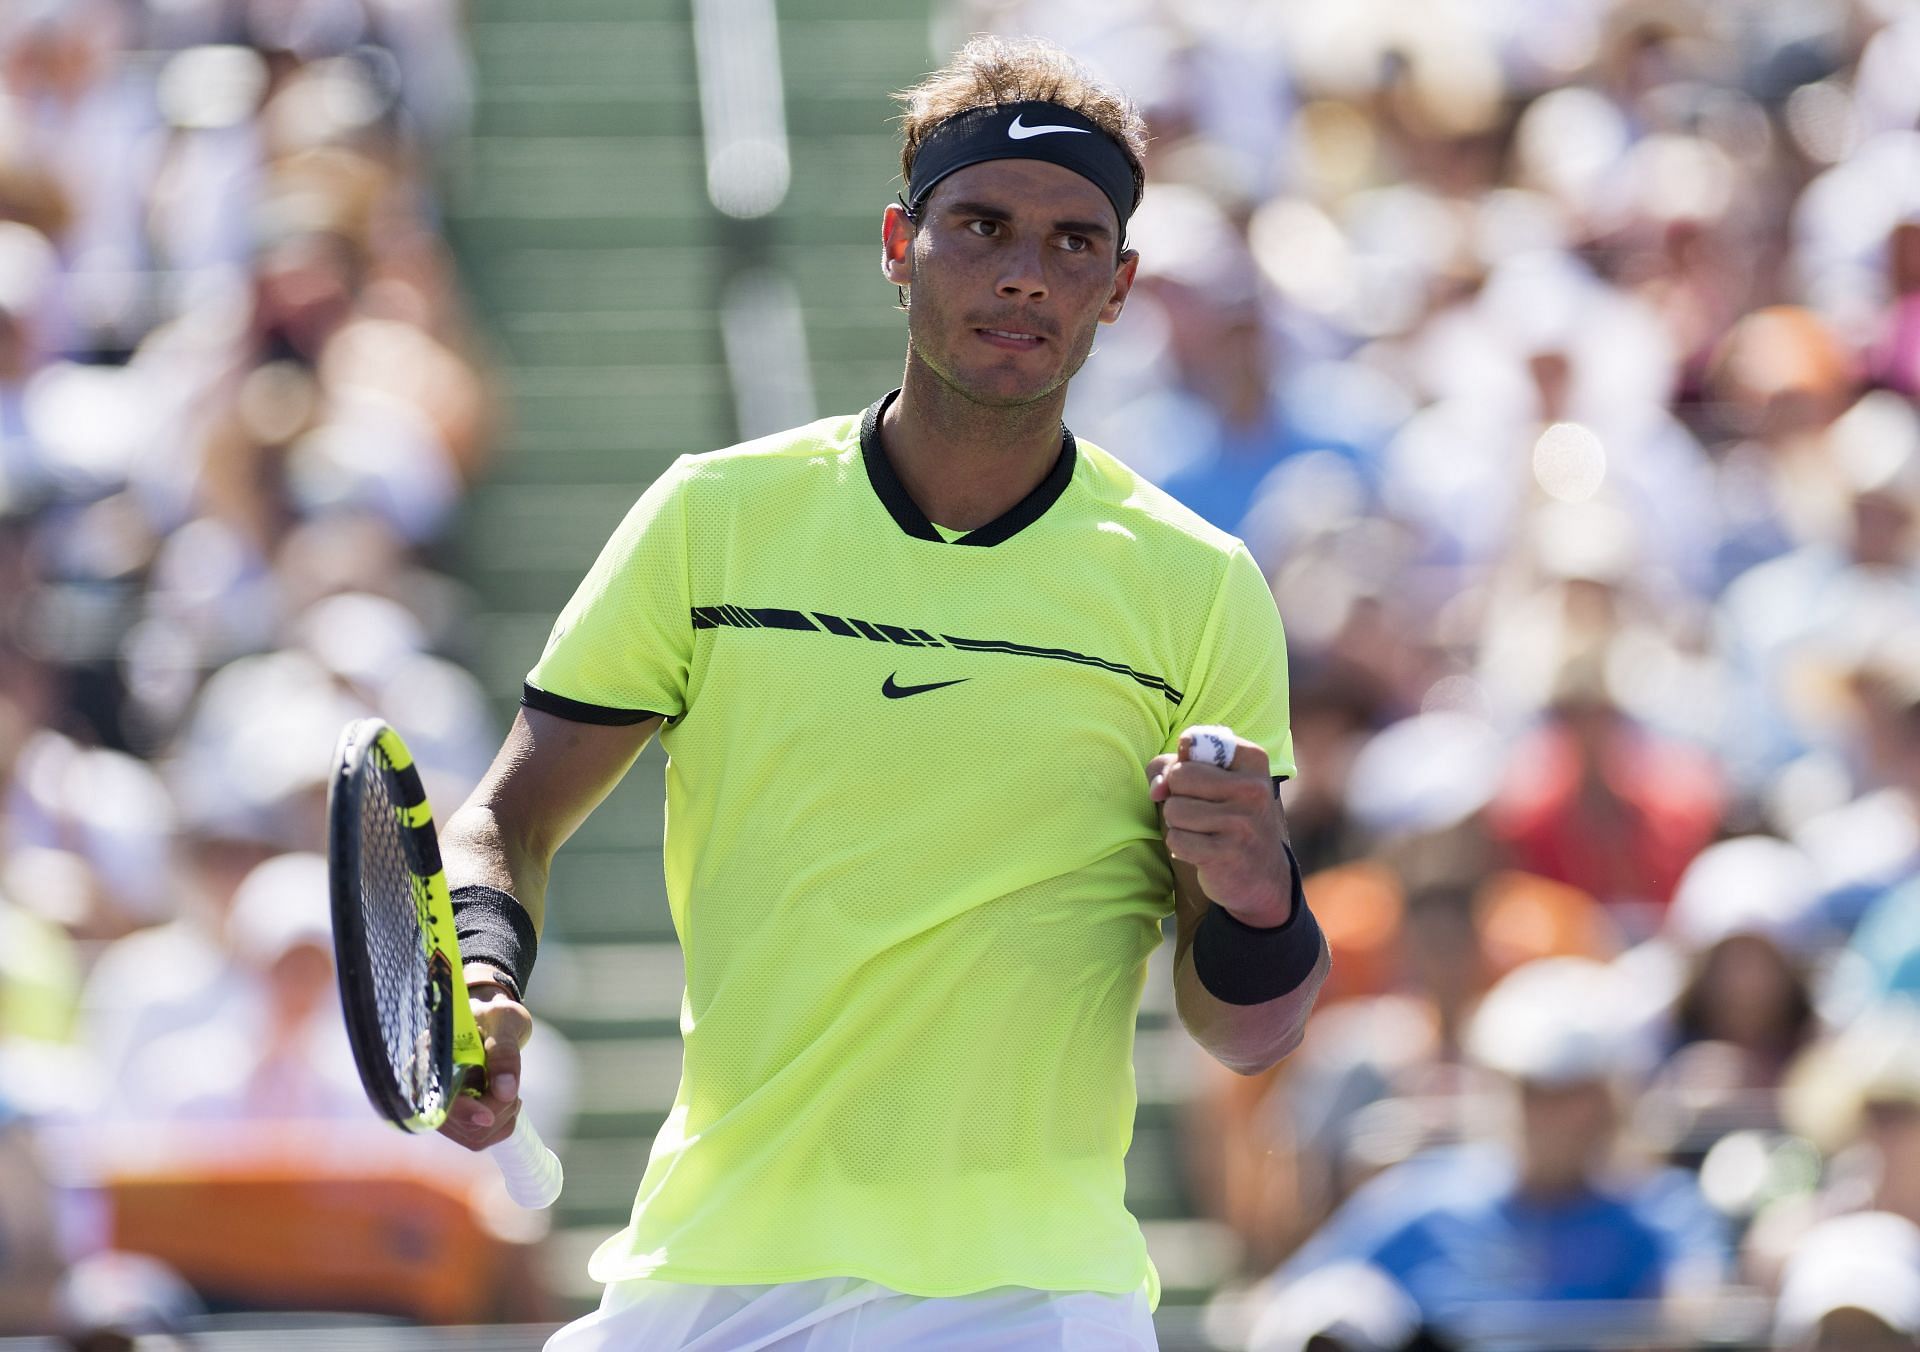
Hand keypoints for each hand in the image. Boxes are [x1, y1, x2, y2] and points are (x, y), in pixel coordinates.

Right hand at [439, 966, 531, 1150]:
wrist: (493, 1024)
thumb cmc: (494, 1017)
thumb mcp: (504, 1022)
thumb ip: (504, 1053)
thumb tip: (506, 1091)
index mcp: (428, 1059)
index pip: (436, 1098)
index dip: (462, 1111)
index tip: (487, 1116)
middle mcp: (425, 1089)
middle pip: (461, 1123)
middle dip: (496, 1106)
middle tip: (511, 1081)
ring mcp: (438, 1109)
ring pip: (474, 1136)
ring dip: (502, 1115)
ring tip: (507, 1085)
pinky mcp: (454, 1122)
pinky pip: (481, 1139)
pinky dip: (502, 1124)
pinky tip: (505, 1099)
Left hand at [1148, 731, 1291, 927]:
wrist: (1262, 874)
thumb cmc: (1229, 818)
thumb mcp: (1212, 781)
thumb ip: (1173, 767)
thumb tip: (1156, 790)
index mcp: (1252, 760)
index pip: (1193, 741)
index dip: (1183, 762)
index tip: (1200, 779)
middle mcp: (1253, 787)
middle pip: (1179, 776)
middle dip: (1178, 795)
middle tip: (1201, 810)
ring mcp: (1242, 821)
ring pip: (1173, 809)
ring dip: (1178, 823)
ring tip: (1203, 831)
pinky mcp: (1226, 853)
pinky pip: (1176, 839)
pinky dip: (1180, 846)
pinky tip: (1202, 850)